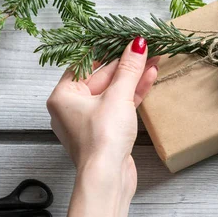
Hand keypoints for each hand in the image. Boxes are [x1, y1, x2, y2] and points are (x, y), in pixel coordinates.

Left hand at [46, 37, 158, 193]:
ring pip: (113, 91)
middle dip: (126, 65)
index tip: (126, 39)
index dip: (108, 50)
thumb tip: (137, 44)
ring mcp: (90, 120)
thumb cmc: (103, 138)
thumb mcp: (118, 96)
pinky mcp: (105, 130)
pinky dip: (134, 93)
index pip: (87, 64)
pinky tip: (149, 78)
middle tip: (146, 49)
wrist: (108, 177)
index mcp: (63, 95)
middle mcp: (72, 107)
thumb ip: (129, 69)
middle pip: (102, 77)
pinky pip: (119, 105)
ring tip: (153, 60)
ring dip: (134, 77)